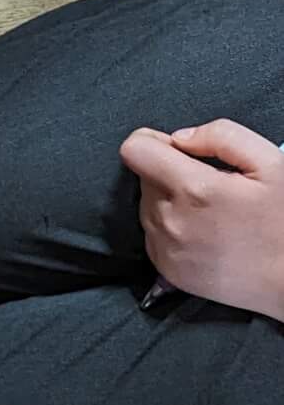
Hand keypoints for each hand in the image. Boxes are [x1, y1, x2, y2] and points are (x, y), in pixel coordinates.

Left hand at [121, 120, 283, 319]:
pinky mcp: (166, 268)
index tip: (172, 148)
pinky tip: (203, 231)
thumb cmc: (283, 222)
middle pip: (144, 177)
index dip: (152, 140)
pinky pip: (152, 234)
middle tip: (210, 185)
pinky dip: (170, 227)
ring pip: (147, 205)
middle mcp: (171, 220)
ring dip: (169, 200)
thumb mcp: (269, 163)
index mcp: (193, 189)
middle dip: (170, 172)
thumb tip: (180, 138)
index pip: (135, 150)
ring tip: (210, 211)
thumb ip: (222, 136)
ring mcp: (166, 248)